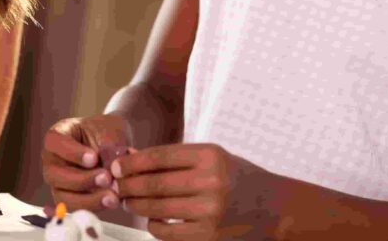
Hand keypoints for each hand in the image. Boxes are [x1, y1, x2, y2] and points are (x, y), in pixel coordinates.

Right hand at [42, 114, 132, 212]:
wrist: (110, 145)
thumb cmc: (105, 133)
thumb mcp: (109, 130)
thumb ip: (109, 146)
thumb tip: (111, 166)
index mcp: (57, 136)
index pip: (55, 143)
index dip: (73, 153)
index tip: (94, 158)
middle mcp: (51, 160)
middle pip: (54, 174)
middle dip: (82, 180)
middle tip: (106, 178)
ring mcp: (57, 182)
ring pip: (62, 196)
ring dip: (88, 199)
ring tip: (112, 196)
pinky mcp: (67, 198)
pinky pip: (74, 209)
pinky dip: (93, 207)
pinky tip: (110, 201)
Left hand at [114, 144, 268, 240]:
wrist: (272, 206)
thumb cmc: (234, 176)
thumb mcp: (211, 157)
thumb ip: (174, 158)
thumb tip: (130, 157)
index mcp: (210, 156)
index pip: (160, 157)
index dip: (132, 162)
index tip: (116, 166)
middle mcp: (211, 182)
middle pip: (154, 184)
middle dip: (128, 185)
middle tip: (115, 185)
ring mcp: (211, 212)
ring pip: (157, 209)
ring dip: (136, 205)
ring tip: (128, 200)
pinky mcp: (209, 236)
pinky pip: (167, 232)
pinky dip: (153, 224)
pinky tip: (152, 218)